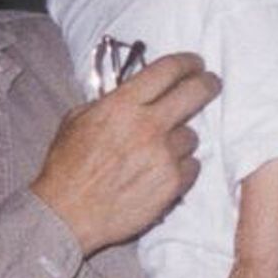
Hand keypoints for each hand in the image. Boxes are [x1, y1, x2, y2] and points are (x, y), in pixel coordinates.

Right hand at [31, 53, 218, 252]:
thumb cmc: (66, 167)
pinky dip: (181, 168)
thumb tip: (133, 94)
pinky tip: (161, 173)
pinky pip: (192, 166)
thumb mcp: (77, 120)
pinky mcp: (172, 184)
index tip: (195, 63)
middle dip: (208, 84)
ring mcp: (163, 156)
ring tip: (159, 152)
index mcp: (122, 105)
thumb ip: (109, 103)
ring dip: (181, 139)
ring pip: (192, 136)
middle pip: (195, 92)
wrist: (66, 214)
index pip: (167, 70)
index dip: (187, 62)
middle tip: (211, 84)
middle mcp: (148, 126)